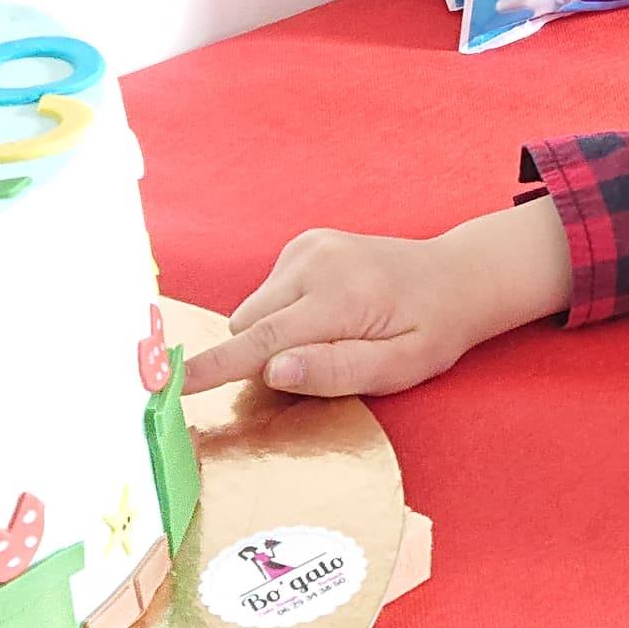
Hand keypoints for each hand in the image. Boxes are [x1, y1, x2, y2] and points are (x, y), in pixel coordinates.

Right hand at [181, 198, 576, 397]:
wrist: (456, 278)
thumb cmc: (432, 332)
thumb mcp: (399, 367)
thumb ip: (336, 370)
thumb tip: (273, 371)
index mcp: (340, 296)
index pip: (260, 340)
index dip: (214, 368)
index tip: (172, 384)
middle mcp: (316, 262)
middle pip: (249, 326)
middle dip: (259, 357)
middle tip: (312, 370)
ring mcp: (308, 247)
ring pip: (253, 311)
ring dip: (272, 335)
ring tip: (328, 339)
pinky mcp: (305, 243)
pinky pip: (268, 293)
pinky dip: (282, 314)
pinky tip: (325, 316)